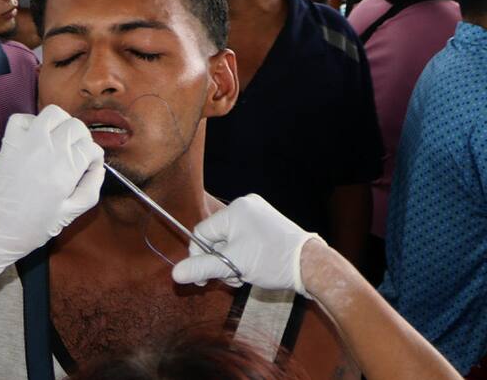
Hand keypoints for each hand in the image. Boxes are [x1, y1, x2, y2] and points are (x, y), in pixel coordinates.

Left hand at [0, 105, 104, 311]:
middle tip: (76, 155)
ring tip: (59, 141)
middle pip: (76, 127)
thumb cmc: (31, 227)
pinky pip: (22, 118)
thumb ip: (90, 189)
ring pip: (53, 113)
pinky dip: (33, 123)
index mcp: (65, 170)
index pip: (91, 148)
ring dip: (61, 124)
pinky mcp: (9, 143)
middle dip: (82, 139)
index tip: (88, 168)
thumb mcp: (69, 215)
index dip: (94, 158)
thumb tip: (99, 168)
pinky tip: (36, 139)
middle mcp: (47, 151)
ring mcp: (26, 143)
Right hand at [171, 194, 320, 295]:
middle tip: (231, 280)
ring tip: (244, 276)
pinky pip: (244, 239)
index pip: (202, 233)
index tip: (205, 278)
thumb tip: (175, 273)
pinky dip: (243, 256)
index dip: (200, 257)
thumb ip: (202, 268)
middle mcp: (246, 206)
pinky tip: (252, 269)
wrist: (310, 265)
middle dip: (220, 261)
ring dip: (232, 262)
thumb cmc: (272, 261)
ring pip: (230, 241)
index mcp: (235, 210)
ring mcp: (259, 213)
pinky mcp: (267, 223)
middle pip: (216, 237)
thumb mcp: (233, 266)